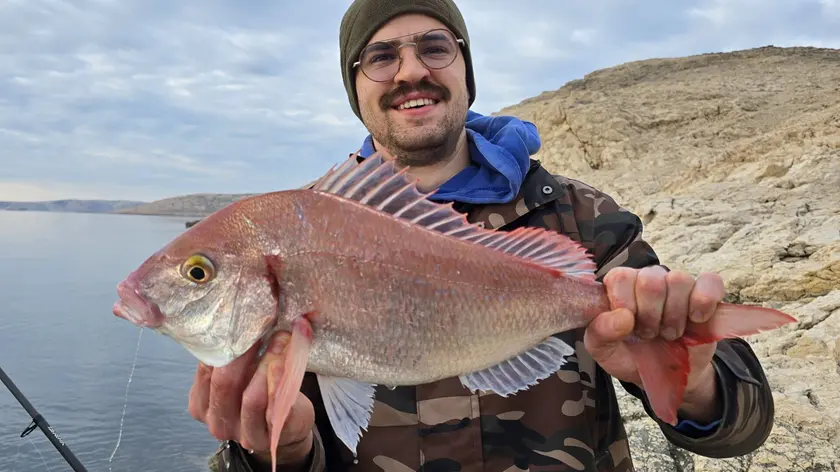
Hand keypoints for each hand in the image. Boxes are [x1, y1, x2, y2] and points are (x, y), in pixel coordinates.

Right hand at [188, 331, 314, 466]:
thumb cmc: (258, 393)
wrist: (286, 425)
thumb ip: (232, 356)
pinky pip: (275, 409)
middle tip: (260, 326)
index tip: (240, 320)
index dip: (223, 343)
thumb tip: (240, 312)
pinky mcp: (271, 437)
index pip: (206, 370)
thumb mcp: (239, 377)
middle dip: (244, 351)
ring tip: (281, 338)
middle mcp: (217, 423)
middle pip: (224, 384)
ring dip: (268, 363)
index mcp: (201, 405)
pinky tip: (288, 362)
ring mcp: (244, 434)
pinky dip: (281, 382)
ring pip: (251, 398)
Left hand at [584, 265, 723, 420]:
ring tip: (670, 333)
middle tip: (650, 334)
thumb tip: (622, 317)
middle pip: (651, 279)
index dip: (626, 305)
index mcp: (620, 285)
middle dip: (650, 315)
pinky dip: (704, 301)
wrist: (664, 375)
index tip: (629, 327)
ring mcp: (678, 285)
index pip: (620, 277)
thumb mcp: (604, 351)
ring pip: (679, 280)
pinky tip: (696, 320)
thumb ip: (601, 333)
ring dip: (675, 315)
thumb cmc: (631, 355)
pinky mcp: (706, 294)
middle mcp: (648, 279)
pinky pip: (711, 282)